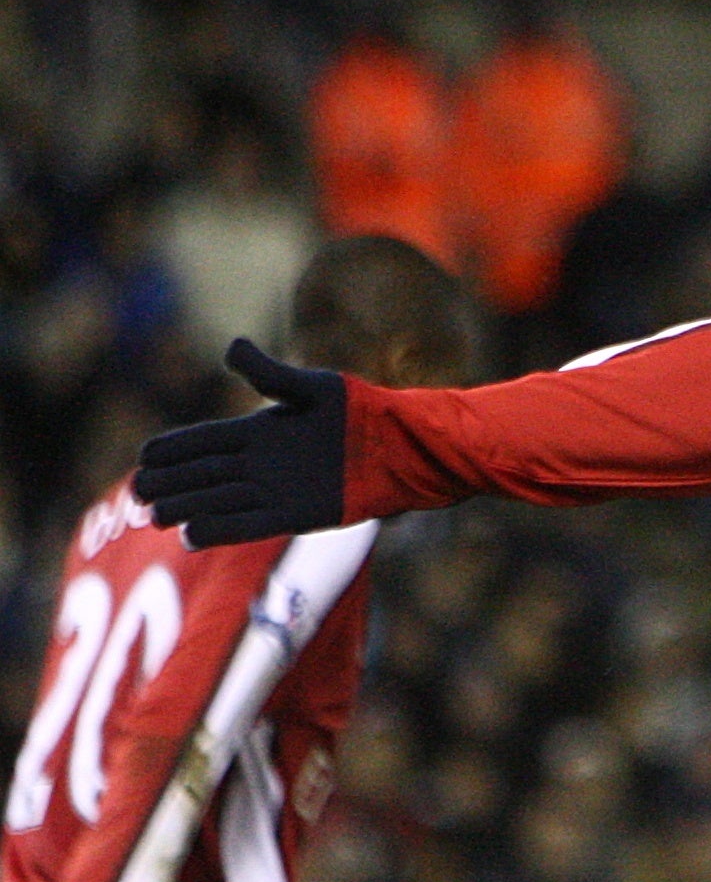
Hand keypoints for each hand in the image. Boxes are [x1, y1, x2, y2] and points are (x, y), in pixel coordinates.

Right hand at [134, 339, 349, 545]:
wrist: (398, 446)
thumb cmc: (357, 410)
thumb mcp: (311, 388)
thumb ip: (269, 374)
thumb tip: (232, 346)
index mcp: (256, 432)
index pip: (201, 441)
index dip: (173, 449)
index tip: (144, 456)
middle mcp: (258, 464)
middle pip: (201, 475)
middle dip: (169, 483)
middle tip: (140, 492)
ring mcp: (274, 491)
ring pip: (218, 502)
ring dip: (187, 509)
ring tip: (157, 515)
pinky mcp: (296, 516)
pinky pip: (250, 526)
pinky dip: (221, 530)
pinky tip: (192, 535)